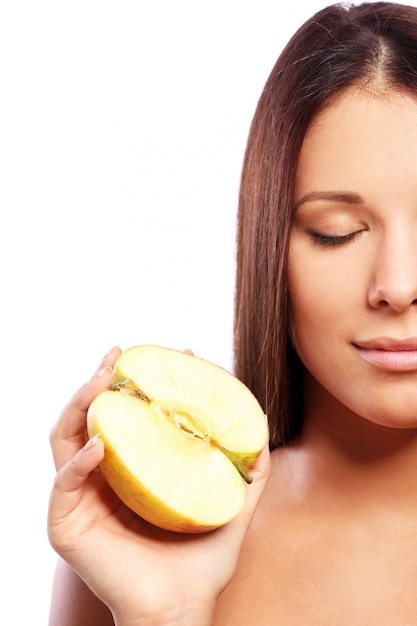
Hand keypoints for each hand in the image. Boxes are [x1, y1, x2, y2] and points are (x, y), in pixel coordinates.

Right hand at [48, 347, 270, 625]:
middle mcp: (102, 477)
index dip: (143, 383)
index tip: (172, 355)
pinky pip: (65, 483)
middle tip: (118, 355)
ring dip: (80, 405)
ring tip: (102, 382)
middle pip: (91, 416)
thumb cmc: (200, 563)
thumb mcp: (228, 508)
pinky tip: (100, 444)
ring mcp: (82, 498)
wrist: (181, 608)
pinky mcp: (67, 524)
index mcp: (131, 471)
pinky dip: (78, 461)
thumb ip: (248, 475)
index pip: (128, 415)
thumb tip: (261, 434)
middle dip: (100, 381)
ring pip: (66, 437)